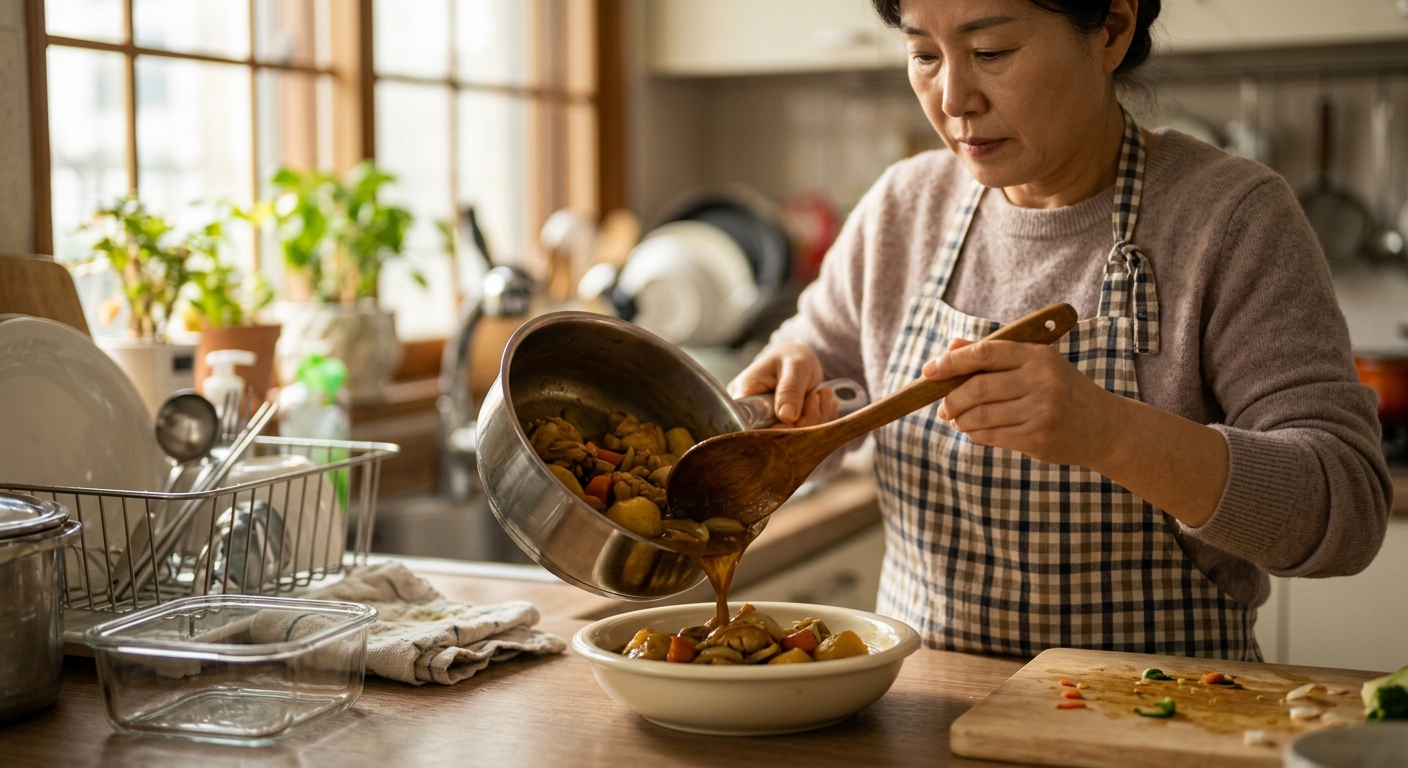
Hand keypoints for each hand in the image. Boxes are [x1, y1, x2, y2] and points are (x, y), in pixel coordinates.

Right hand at [729, 342, 840, 428]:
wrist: (798, 359)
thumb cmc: (793, 357)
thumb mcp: (796, 366)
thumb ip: (790, 389)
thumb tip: (786, 417)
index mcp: (744, 395)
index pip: (752, 426)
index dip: (778, 428)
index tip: (797, 414)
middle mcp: (750, 414)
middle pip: (773, 436)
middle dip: (803, 421)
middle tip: (816, 397)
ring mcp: (766, 423)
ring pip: (791, 438)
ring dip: (815, 419)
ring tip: (822, 394)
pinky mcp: (782, 428)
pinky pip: (802, 436)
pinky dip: (818, 421)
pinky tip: (823, 403)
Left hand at [924, 337, 1122, 466]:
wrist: (1104, 427)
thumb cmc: (1062, 390)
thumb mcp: (1035, 364)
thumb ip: (993, 354)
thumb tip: (951, 346)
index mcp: (1037, 355)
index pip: (985, 352)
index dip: (952, 361)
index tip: (929, 371)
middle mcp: (1040, 380)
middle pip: (977, 387)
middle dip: (951, 398)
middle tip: (943, 406)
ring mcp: (1040, 410)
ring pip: (981, 415)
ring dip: (960, 419)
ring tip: (956, 419)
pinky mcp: (1038, 438)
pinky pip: (992, 435)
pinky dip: (974, 434)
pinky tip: (973, 431)